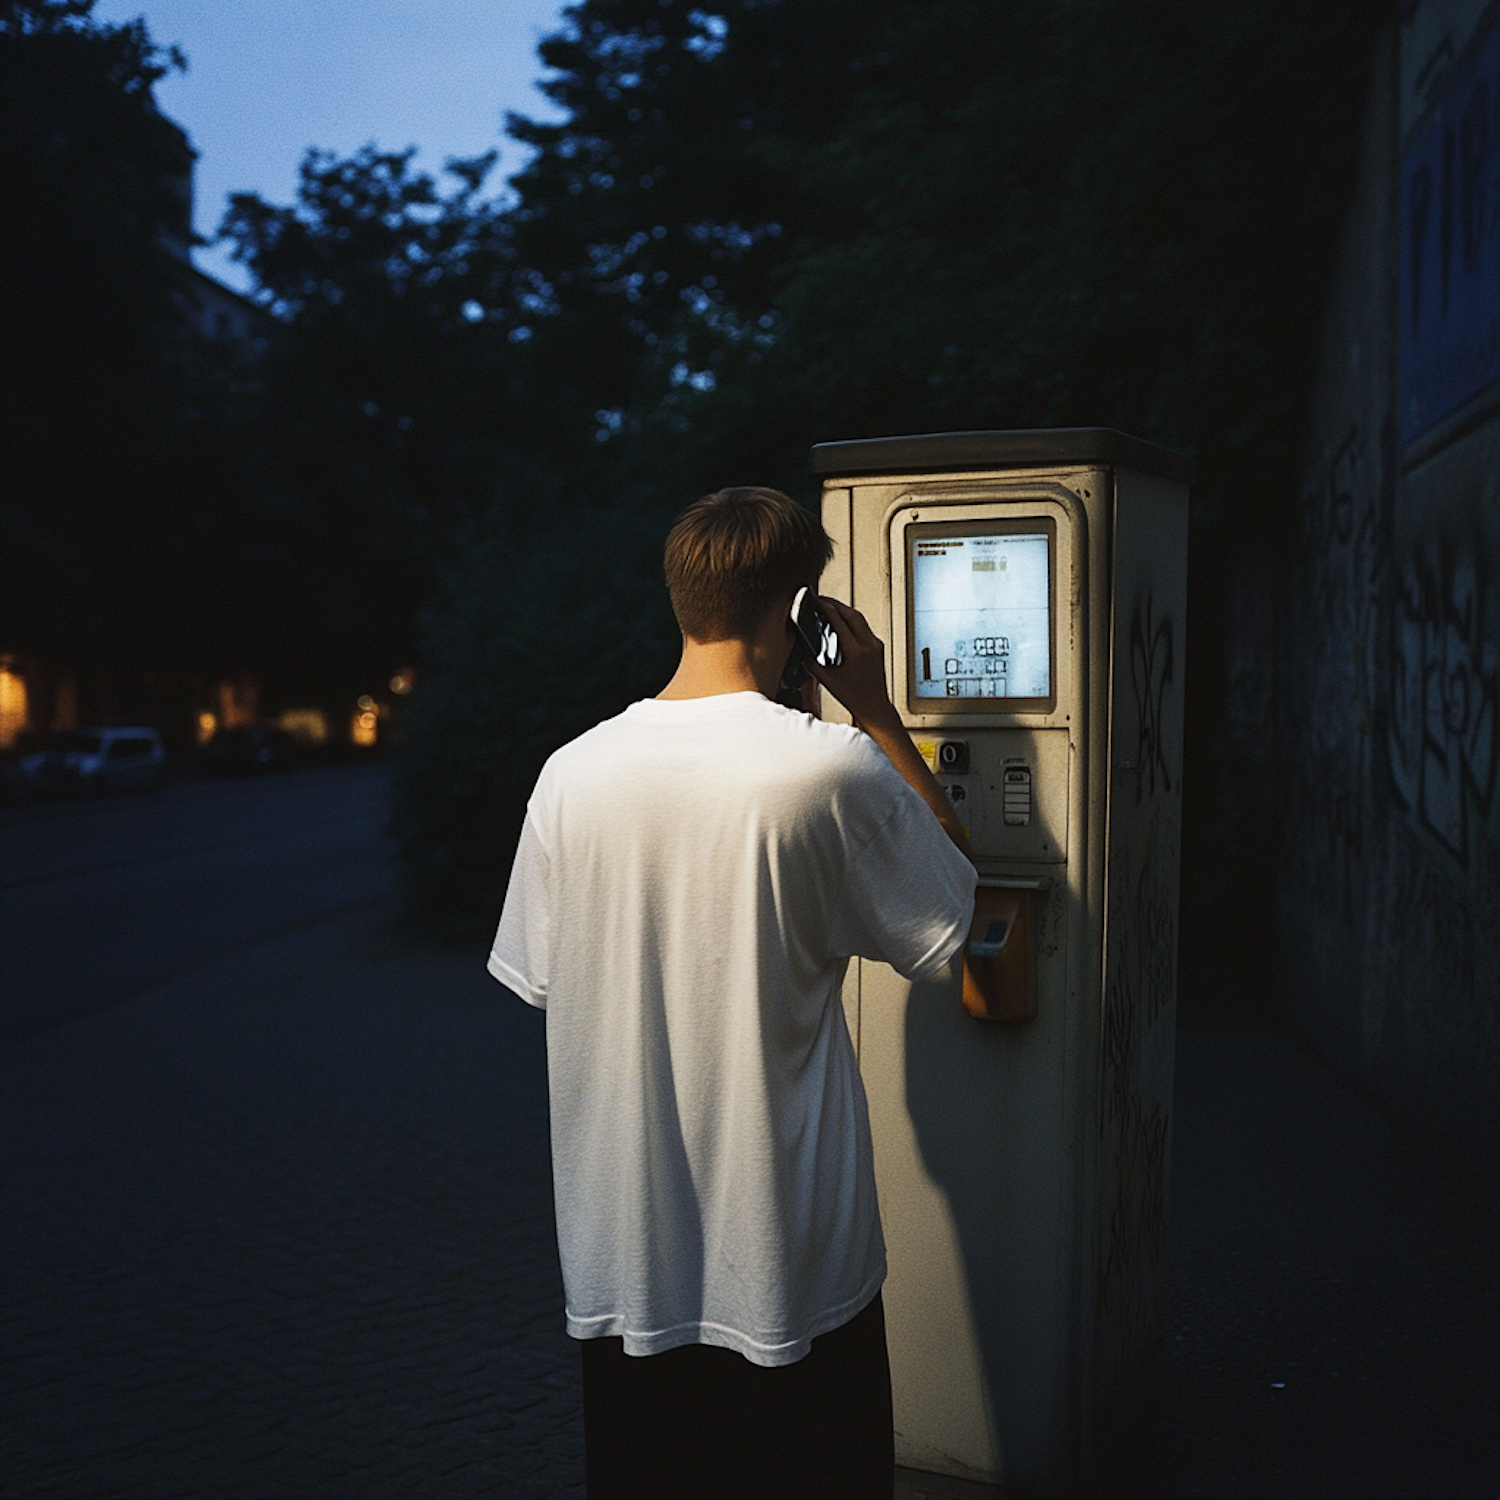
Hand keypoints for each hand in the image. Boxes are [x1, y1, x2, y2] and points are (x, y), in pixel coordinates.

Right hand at [808, 597, 899, 730]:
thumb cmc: (854, 697)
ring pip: (860, 619)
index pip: (840, 622)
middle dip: (836, 604)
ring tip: (831, 608)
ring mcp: (875, 646)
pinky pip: (864, 627)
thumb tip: (804, 654)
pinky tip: (843, 623)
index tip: (817, 602)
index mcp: (856, 652)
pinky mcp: (878, 648)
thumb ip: (813, 665)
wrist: (874, 707)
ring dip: (845, 610)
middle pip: (852, 614)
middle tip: (822, 600)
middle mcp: (869, 646)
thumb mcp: (828, 681)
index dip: (826, 609)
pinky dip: (852, 621)